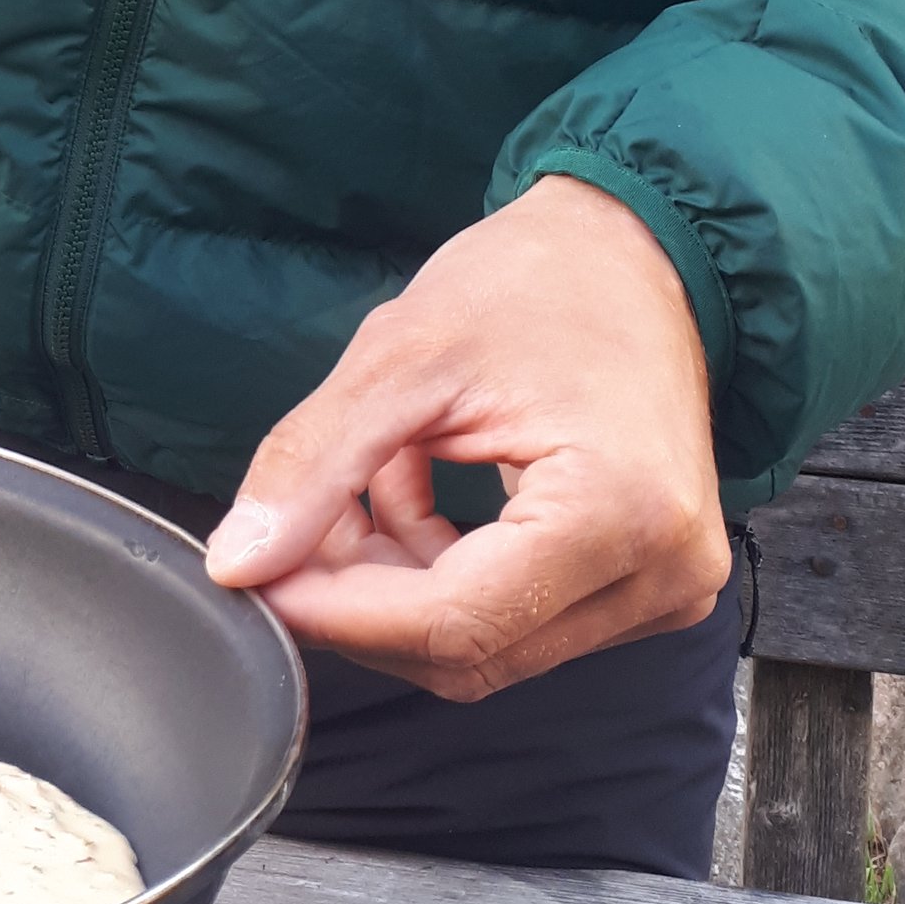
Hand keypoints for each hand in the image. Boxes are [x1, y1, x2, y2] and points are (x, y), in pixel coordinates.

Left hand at [203, 176, 731, 698]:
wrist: (630, 253)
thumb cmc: (534, 282)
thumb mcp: (402, 354)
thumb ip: (315, 463)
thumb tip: (241, 561)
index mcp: (620, 510)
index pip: (454, 622)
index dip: (338, 612)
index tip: (256, 577)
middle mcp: (663, 574)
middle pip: (471, 650)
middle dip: (361, 602)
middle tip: (292, 528)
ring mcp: (663, 587)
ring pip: (487, 643)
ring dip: (395, 584)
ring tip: (359, 485)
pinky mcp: (644, 585)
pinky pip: (517, 617)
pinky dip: (439, 571)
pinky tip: (407, 495)